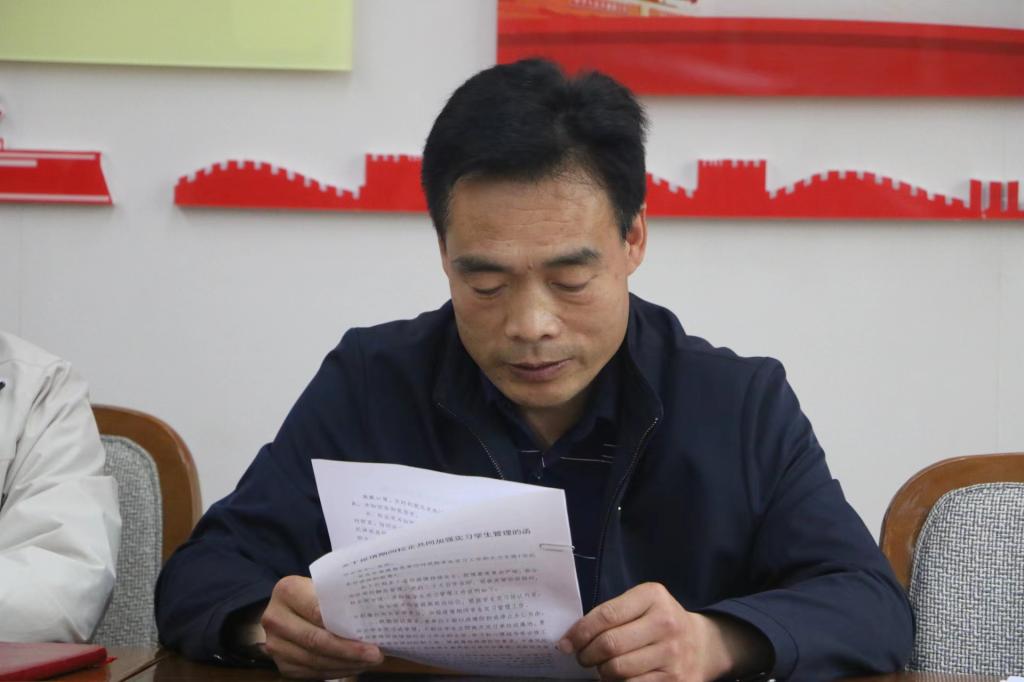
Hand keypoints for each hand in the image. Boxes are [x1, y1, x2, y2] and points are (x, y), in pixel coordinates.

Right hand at [261, 575, 383, 678]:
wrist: (285, 609)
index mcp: (287, 591)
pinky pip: (312, 672)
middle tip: (375, 655)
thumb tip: (374, 613)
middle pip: (315, 640)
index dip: (343, 625)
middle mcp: (275, 618)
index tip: (369, 633)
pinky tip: (353, 665)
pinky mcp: (281, 664)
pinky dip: (336, 671)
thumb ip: (338, 596)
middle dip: (349, 650)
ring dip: (346, 664)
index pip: (317, 611)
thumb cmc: (312, 594)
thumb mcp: (321, 585)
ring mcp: (275, 644)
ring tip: (369, 661)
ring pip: (314, 660)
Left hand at [558, 582, 770, 680]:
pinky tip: (617, 678)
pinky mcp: (675, 680)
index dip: (580, 632)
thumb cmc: (658, 621)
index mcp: (652, 596)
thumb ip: (610, 614)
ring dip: (600, 672)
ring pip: (618, 670)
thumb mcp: (640, 604)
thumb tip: (571, 638)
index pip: (606, 615)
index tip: (565, 643)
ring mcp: (673, 653)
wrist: (701, 644)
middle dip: (587, 655)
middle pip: (610, 645)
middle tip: (582, 658)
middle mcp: (666, 623)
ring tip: (600, 668)